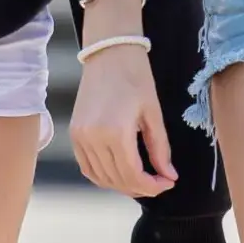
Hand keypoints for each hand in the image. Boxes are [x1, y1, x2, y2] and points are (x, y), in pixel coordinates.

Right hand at [67, 40, 176, 198]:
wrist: (109, 55)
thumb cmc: (135, 79)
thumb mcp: (153, 114)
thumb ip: (160, 149)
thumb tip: (169, 176)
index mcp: (115, 132)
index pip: (133, 174)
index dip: (152, 186)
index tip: (167, 183)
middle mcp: (93, 137)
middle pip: (117, 179)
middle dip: (140, 187)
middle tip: (158, 182)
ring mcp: (80, 137)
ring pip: (100, 177)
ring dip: (122, 185)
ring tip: (141, 180)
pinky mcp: (74, 134)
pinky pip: (87, 167)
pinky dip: (103, 176)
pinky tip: (119, 173)